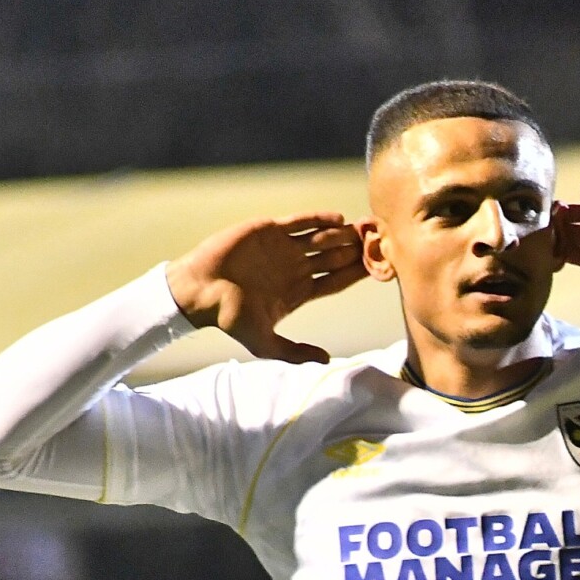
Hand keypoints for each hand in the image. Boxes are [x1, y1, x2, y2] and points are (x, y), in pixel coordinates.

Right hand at [167, 212, 366, 363]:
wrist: (200, 291)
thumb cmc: (229, 318)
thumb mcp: (265, 343)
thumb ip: (295, 352)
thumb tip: (327, 360)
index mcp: (299, 292)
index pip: (336, 281)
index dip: (356, 275)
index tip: (378, 269)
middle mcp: (296, 268)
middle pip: (335, 257)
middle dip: (357, 251)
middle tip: (380, 244)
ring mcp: (284, 248)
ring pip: (322, 238)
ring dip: (344, 235)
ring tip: (364, 230)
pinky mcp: (270, 230)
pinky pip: (300, 221)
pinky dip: (319, 219)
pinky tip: (339, 219)